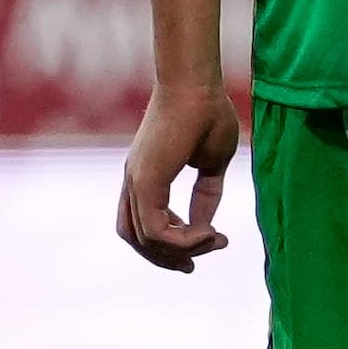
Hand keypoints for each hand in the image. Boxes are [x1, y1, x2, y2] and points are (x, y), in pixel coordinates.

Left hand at [117, 77, 239, 271]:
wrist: (198, 84)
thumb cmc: (208, 112)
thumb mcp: (212, 164)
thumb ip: (207, 196)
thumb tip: (207, 227)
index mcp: (145, 176)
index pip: (142, 223)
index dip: (170, 242)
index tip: (208, 240)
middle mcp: (134, 180)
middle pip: (136, 238)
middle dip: (166, 258)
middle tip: (195, 265)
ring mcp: (136, 180)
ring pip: (144, 239)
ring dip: (180, 250)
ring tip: (213, 241)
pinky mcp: (145, 179)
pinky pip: (154, 229)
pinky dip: (182, 240)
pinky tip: (209, 233)